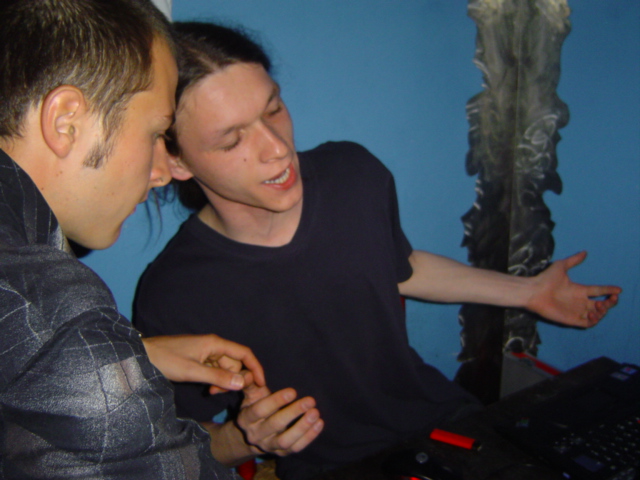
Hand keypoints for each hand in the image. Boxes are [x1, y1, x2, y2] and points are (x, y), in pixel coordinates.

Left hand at [142, 334, 264, 393]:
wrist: (143, 355)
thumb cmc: (166, 360)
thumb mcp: (192, 371)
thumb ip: (218, 377)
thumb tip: (242, 383)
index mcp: (215, 343)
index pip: (244, 353)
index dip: (255, 368)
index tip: (261, 384)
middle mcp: (214, 346)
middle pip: (235, 362)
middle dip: (235, 378)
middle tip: (221, 393)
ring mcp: (206, 352)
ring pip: (225, 368)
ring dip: (223, 381)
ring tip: (210, 392)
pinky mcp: (198, 359)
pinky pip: (215, 369)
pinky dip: (215, 379)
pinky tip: (207, 388)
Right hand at [236, 382, 323, 456]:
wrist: (253, 432)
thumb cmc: (255, 404)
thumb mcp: (251, 394)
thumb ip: (250, 383)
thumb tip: (251, 372)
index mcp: (246, 418)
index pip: (260, 410)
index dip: (276, 401)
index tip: (293, 391)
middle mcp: (256, 435)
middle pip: (274, 425)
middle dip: (293, 413)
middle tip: (310, 401)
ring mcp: (269, 446)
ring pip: (285, 441)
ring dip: (302, 427)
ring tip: (316, 413)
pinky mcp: (281, 453)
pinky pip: (296, 448)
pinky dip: (309, 437)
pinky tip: (319, 423)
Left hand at [527, 251, 620, 327]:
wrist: (534, 291)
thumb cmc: (545, 279)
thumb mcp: (561, 266)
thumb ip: (574, 260)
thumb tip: (584, 252)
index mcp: (579, 290)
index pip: (598, 291)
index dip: (609, 290)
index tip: (618, 289)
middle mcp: (579, 301)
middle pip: (600, 305)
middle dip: (610, 303)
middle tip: (612, 299)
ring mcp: (575, 311)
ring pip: (596, 315)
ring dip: (603, 312)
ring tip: (601, 306)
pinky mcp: (570, 320)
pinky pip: (587, 324)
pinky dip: (594, 321)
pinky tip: (594, 314)